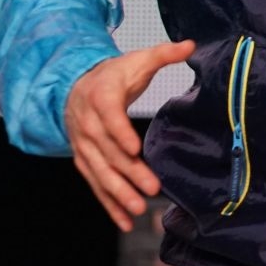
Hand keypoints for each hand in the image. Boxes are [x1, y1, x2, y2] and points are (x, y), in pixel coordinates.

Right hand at [65, 38, 195, 231]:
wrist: (75, 86)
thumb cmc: (113, 76)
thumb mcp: (137, 61)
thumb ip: (163, 54)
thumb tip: (191, 44)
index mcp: (102, 96)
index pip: (109, 115)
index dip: (120, 132)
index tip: (134, 149)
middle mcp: (88, 123)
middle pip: (108, 151)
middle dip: (129, 172)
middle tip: (151, 188)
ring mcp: (84, 145)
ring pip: (100, 172)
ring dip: (118, 193)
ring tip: (139, 209)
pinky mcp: (85, 160)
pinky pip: (95, 185)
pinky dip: (108, 204)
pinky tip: (124, 221)